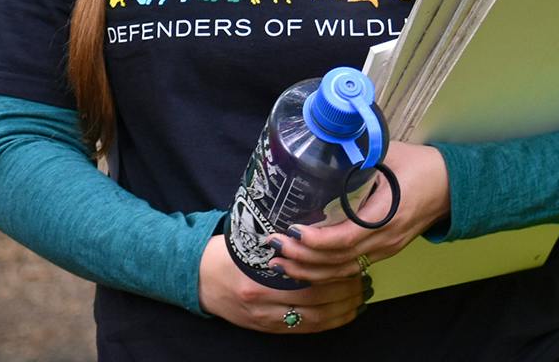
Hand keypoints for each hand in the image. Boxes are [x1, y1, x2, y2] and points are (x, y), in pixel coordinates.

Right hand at [197, 234, 364, 333]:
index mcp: (257, 277)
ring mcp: (264, 319)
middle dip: (345, 292)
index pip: (308, 280)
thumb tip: (315, 228)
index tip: (352, 261)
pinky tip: (343, 314)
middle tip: (363, 279)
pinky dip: (327, 323)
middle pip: (316, 302)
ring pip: (314, 320)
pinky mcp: (266, 329)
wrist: (195, 279)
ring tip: (359, 297)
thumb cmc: (223, 254)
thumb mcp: (248, 239)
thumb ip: (279, 239)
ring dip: (341, 310)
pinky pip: (303, 330)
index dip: (335, 274)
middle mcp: (262, 302)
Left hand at [269, 141, 450, 283]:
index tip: (291, 232)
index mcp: (387, 216)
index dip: (316, 241)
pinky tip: (304, 267)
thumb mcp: (391, 153)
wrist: (455, 186)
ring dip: (310, 270)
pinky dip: (324, 271)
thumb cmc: (424, 167)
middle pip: (339, 261)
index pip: (346, 238)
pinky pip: (351, 268)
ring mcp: (385, 249)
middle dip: (303, 259)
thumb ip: (360, 151)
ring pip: (343, 270)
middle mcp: (385, 240)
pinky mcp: (384, 251)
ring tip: (279, 264)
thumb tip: (326, 140)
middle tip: (273, 248)